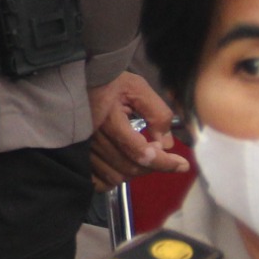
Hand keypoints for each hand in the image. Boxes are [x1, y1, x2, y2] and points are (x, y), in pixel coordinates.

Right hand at [89, 71, 187, 188]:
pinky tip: (123, 168)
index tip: (182, 164)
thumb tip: (166, 143)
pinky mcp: (78, 154)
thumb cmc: (108, 80)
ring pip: (115, 176)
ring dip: (136, 171)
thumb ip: (157, 114)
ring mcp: (83, 148)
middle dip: (153, 165)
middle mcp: (94, 138)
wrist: (77, 78)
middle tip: (161, 152)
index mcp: (109, 120)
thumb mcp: (138, 88)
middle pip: (130, 167)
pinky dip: (113, 180)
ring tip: (143, 156)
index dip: (164, 162)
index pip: (140, 152)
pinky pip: (97, 180)